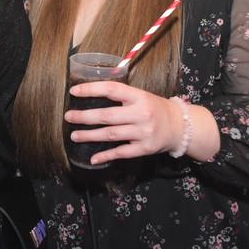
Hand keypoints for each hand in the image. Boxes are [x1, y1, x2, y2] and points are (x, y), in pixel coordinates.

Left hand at [65, 80, 183, 165]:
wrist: (180, 126)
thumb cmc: (155, 108)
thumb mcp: (141, 96)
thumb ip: (121, 96)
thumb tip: (91, 93)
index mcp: (139, 96)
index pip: (111, 90)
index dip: (91, 90)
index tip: (74, 91)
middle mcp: (141, 114)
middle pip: (107, 115)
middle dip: (84, 117)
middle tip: (68, 117)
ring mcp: (143, 132)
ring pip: (111, 134)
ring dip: (90, 136)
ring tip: (74, 135)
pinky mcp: (145, 148)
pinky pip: (121, 152)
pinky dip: (106, 156)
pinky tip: (93, 158)